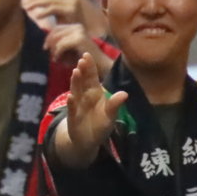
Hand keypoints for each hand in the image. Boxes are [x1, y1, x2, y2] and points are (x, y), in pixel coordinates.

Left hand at [22, 0, 81, 24]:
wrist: (83, 36)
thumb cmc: (69, 26)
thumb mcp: (59, 13)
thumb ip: (49, 5)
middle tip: (24, 2)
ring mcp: (72, 2)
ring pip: (49, 0)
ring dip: (36, 3)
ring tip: (26, 8)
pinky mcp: (70, 10)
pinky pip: (53, 8)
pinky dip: (44, 12)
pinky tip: (37, 16)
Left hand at [45, 24, 89, 66]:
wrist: (99, 66)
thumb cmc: (82, 59)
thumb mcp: (68, 49)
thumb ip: (57, 44)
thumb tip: (45, 44)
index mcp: (75, 27)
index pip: (56, 29)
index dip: (48, 38)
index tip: (46, 48)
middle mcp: (77, 26)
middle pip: (55, 32)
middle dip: (50, 44)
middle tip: (51, 55)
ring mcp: (79, 32)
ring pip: (57, 38)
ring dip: (54, 50)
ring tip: (56, 58)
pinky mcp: (79, 39)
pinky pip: (61, 45)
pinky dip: (57, 53)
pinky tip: (58, 59)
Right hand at [62, 52, 127, 166]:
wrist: (88, 140)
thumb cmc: (100, 124)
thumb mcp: (110, 115)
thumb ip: (115, 104)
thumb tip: (125, 93)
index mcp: (94, 93)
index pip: (91, 77)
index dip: (90, 67)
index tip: (87, 55)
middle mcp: (84, 96)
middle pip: (83, 81)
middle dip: (82, 71)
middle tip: (82, 60)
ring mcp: (77, 105)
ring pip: (76, 91)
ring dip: (75, 82)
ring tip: (76, 72)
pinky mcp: (73, 117)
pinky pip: (72, 108)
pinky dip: (71, 103)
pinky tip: (71, 96)